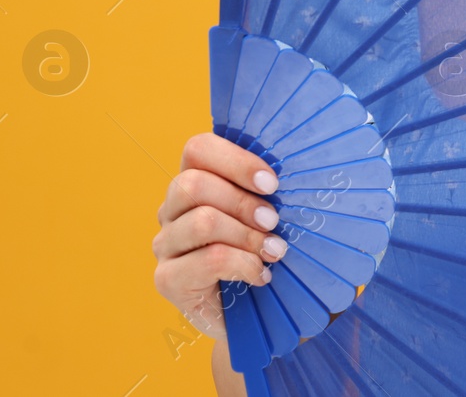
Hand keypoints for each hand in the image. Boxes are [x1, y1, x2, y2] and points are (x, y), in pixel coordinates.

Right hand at [152, 132, 287, 340]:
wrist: (252, 315)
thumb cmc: (264, 253)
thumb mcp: (269, 215)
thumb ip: (268, 191)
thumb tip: (301, 166)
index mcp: (194, 182)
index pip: (197, 149)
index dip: (236, 160)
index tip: (273, 184)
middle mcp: (171, 210)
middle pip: (194, 184)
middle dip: (244, 202)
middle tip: (274, 222)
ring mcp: (165, 244)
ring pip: (203, 220)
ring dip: (248, 236)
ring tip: (274, 252)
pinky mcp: (167, 279)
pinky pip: (209, 259)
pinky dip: (244, 265)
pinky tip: (260, 276)